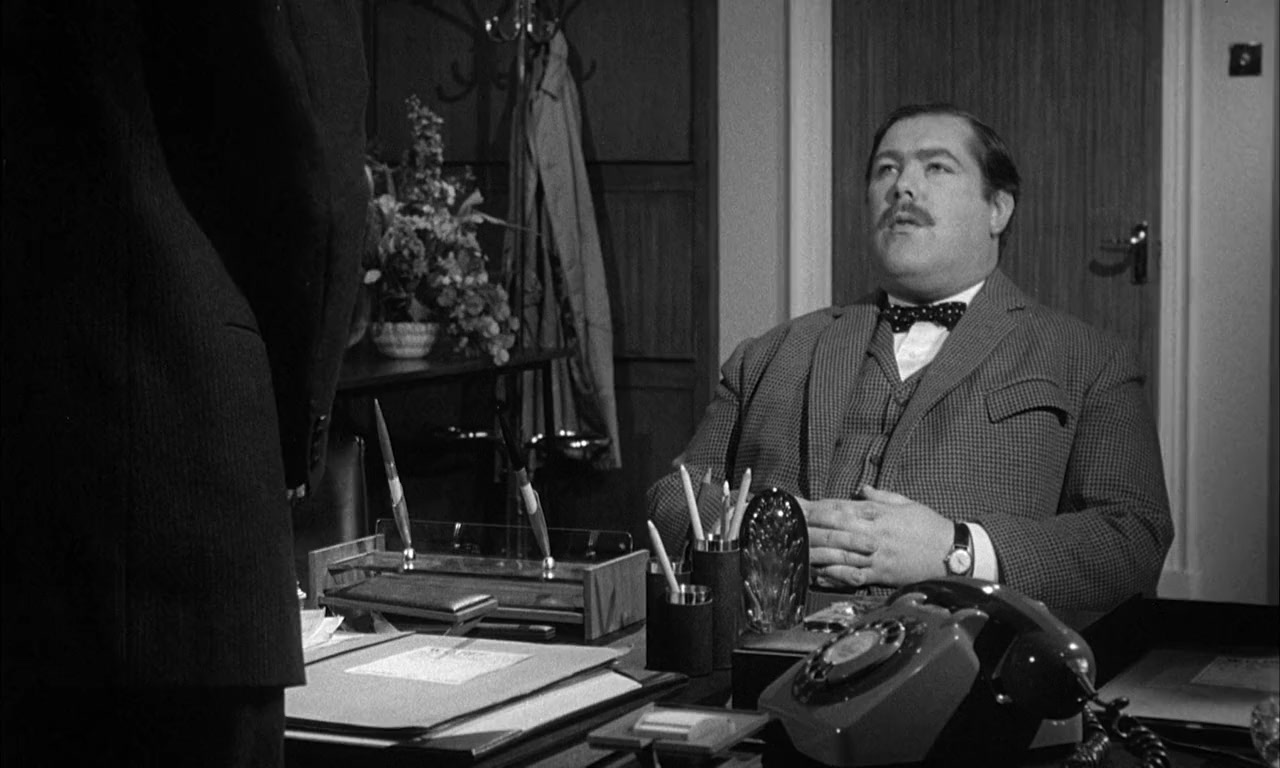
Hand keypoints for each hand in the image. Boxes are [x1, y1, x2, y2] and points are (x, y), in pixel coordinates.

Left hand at [803, 486, 952, 587]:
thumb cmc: (929, 526)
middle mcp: (873, 534)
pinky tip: (817, 573)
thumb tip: (860, 489)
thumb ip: (880, 496)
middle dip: (809, 527)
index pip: (839, 508)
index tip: (797, 506)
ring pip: (839, 553)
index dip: (815, 508)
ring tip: (795, 550)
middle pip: (834, 529)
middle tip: (787, 526)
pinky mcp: (881, 574)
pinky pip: (853, 575)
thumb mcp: (906, 503)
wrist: (952, 552)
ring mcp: (876, 555)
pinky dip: (833, 575)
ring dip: (815, 551)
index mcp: (877, 514)